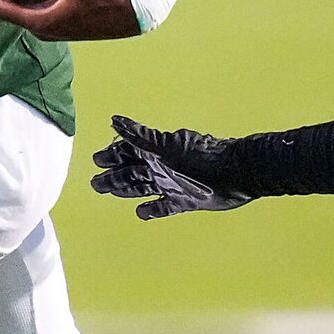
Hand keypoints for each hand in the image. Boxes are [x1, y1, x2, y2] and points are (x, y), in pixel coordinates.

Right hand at [90, 115, 253, 218]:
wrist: (238, 172)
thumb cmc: (204, 158)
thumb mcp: (167, 146)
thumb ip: (141, 136)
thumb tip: (115, 121)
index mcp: (158, 152)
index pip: (129, 152)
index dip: (113, 156)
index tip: (96, 159)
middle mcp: (164, 167)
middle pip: (133, 171)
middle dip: (114, 176)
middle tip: (95, 182)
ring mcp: (175, 184)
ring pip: (145, 187)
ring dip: (127, 190)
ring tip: (110, 192)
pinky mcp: (187, 200)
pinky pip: (165, 206)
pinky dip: (153, 209)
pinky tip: (141, 212)